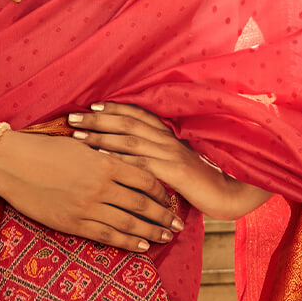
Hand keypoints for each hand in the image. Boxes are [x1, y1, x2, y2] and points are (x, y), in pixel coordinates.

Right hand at [0, 129, 183, 251]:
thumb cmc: (43, 149)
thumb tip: (125, 161)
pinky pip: (107, 236)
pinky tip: (141, 246)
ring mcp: (87, 206)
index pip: (144, 178)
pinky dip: (128, 242)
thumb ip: (105, 155)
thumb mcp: (80, 146)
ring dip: (151, 232)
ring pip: (129, 223)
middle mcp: (101, 186)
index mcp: (105, 162)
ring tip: (166, 237)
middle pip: (142, 204)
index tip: (169, 198)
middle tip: (178, 223)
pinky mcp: (73, 223)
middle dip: (163, 216)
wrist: (11, 163)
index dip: (160, 191)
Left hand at [68, 103, 269, 220]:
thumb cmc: (202, 181)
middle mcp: (168, 139)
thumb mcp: (178, 162)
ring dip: (101, 137)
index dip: (113, 109)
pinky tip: (99, 160)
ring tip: (78, 136)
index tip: (91, 107)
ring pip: (129, 140)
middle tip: (72, 118)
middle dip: (98, 119)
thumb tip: (134, 154)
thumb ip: (159, 154)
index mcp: (169, 134)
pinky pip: (139, 163)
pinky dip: (117, 160)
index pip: (137, 115)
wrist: (229, 193)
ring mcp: (171, 154)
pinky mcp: (173, 172)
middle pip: (127, 123)